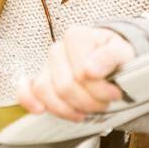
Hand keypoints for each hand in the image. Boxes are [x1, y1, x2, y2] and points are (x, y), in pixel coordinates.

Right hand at [17, 26, 135, 121]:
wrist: (112, 58)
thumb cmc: (117, 55)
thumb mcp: (123, 52)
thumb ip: (109, 57)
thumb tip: (90, 71)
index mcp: (76, 36)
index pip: (80, 73)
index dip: (99, 89)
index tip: (116, 93)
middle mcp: (58, 49)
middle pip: (64, 86)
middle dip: (87, 102)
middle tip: (105, 103)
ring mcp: (47, 65)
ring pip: (44, 91)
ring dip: (67, 109)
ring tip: (86, 111)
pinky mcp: (40, 80)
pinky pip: (25, 90)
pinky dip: (28, 101)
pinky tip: (40, 110)